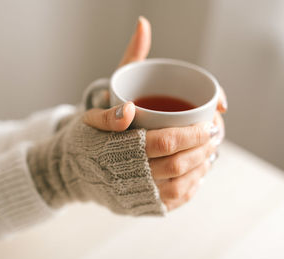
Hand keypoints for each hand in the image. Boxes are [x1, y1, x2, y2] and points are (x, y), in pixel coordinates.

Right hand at [83, 17, 225, 210]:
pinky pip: (170, 203)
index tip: (211, 123)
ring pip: (177, 186)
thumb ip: (128, 64)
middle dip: (203, 150)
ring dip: (201, 169)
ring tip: (210, 153)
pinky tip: (198, 176)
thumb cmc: (86, 133)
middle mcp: (124, 173)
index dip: (193, 135)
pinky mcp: (136, 207)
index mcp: (115, 145)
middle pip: (176, 165)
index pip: (164, 142)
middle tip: (215, 136)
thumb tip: (144, 26)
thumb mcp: (102, 94)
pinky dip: (190, 190)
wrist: (67, 171)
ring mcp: (131, 194)